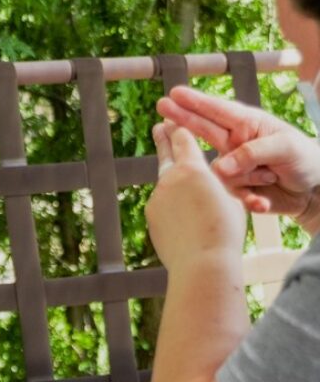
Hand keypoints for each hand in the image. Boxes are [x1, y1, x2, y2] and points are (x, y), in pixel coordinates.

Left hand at [147, 123, 246, 271]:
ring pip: (166, 186)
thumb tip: (205, 181)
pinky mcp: (151, 216)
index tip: (172, 119)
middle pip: (165, 155)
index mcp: (192, 169)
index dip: (178, 128)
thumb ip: (216, 183)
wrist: (202, 262)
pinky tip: (186, 222)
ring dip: (174, 184)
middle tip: (159, 126)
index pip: (182, 140)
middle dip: (163, 139)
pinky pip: (164, 207)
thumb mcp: (231, 198)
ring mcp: (157, 198)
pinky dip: (173, 210)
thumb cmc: (225, 229)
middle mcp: (169, 179)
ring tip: (186, 190)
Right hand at [157, 86, 319, 231]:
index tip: (174, 94)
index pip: (219, 111)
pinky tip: (261, 201)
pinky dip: (248, 198)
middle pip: (203, 129)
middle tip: (162, 106)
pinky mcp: (235, 188)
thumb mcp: (286, 147)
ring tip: (270, 177)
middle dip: (183, 118)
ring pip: (219, 170)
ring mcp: (233, 166)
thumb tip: (220, 167)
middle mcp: (235, 142)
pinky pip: (230, 193)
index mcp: (249, 125)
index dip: (196, 102)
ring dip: (246, 177)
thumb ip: (252, 152)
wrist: (314, 192)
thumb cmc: (305, 159)